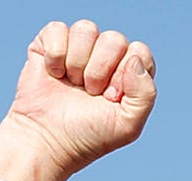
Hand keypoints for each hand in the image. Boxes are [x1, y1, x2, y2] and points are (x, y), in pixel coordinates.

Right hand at [0, 20, 156, 180]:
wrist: (46, 142)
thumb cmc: (87, 136)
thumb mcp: (128, 124)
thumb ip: (146, 94)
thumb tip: (133, 59)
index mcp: (128, 73)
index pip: (139, 53)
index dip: (125, 75)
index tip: (110, 98)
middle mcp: (105, 57)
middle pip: (114, 39)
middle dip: (99, 71)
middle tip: (89, 93)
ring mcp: (77, 49)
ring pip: (86, 29)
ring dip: (77, 62)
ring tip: (72, 84)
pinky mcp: (50, 45)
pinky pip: (57, 29)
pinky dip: (55, 55)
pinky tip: (53, 74)